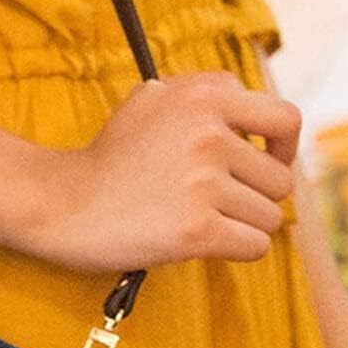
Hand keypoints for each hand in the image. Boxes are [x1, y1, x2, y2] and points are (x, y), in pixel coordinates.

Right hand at [33, 71, 301, 271]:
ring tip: (202, 221)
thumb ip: (205, 96)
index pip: (285, 120)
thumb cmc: (107, 159)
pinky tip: (205, 243)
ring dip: (243, 226)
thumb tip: (256, 117)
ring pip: (269, 217)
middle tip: (218, 204)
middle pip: (279, 179)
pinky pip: (255, 246)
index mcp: (205, 96)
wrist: (61, 203)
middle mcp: (209, 134)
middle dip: (256, 197)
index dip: (282, 149)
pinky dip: (237, 251)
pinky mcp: (196, 229)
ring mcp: (203, 183)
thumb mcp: (152, 100)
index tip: (263, 165)